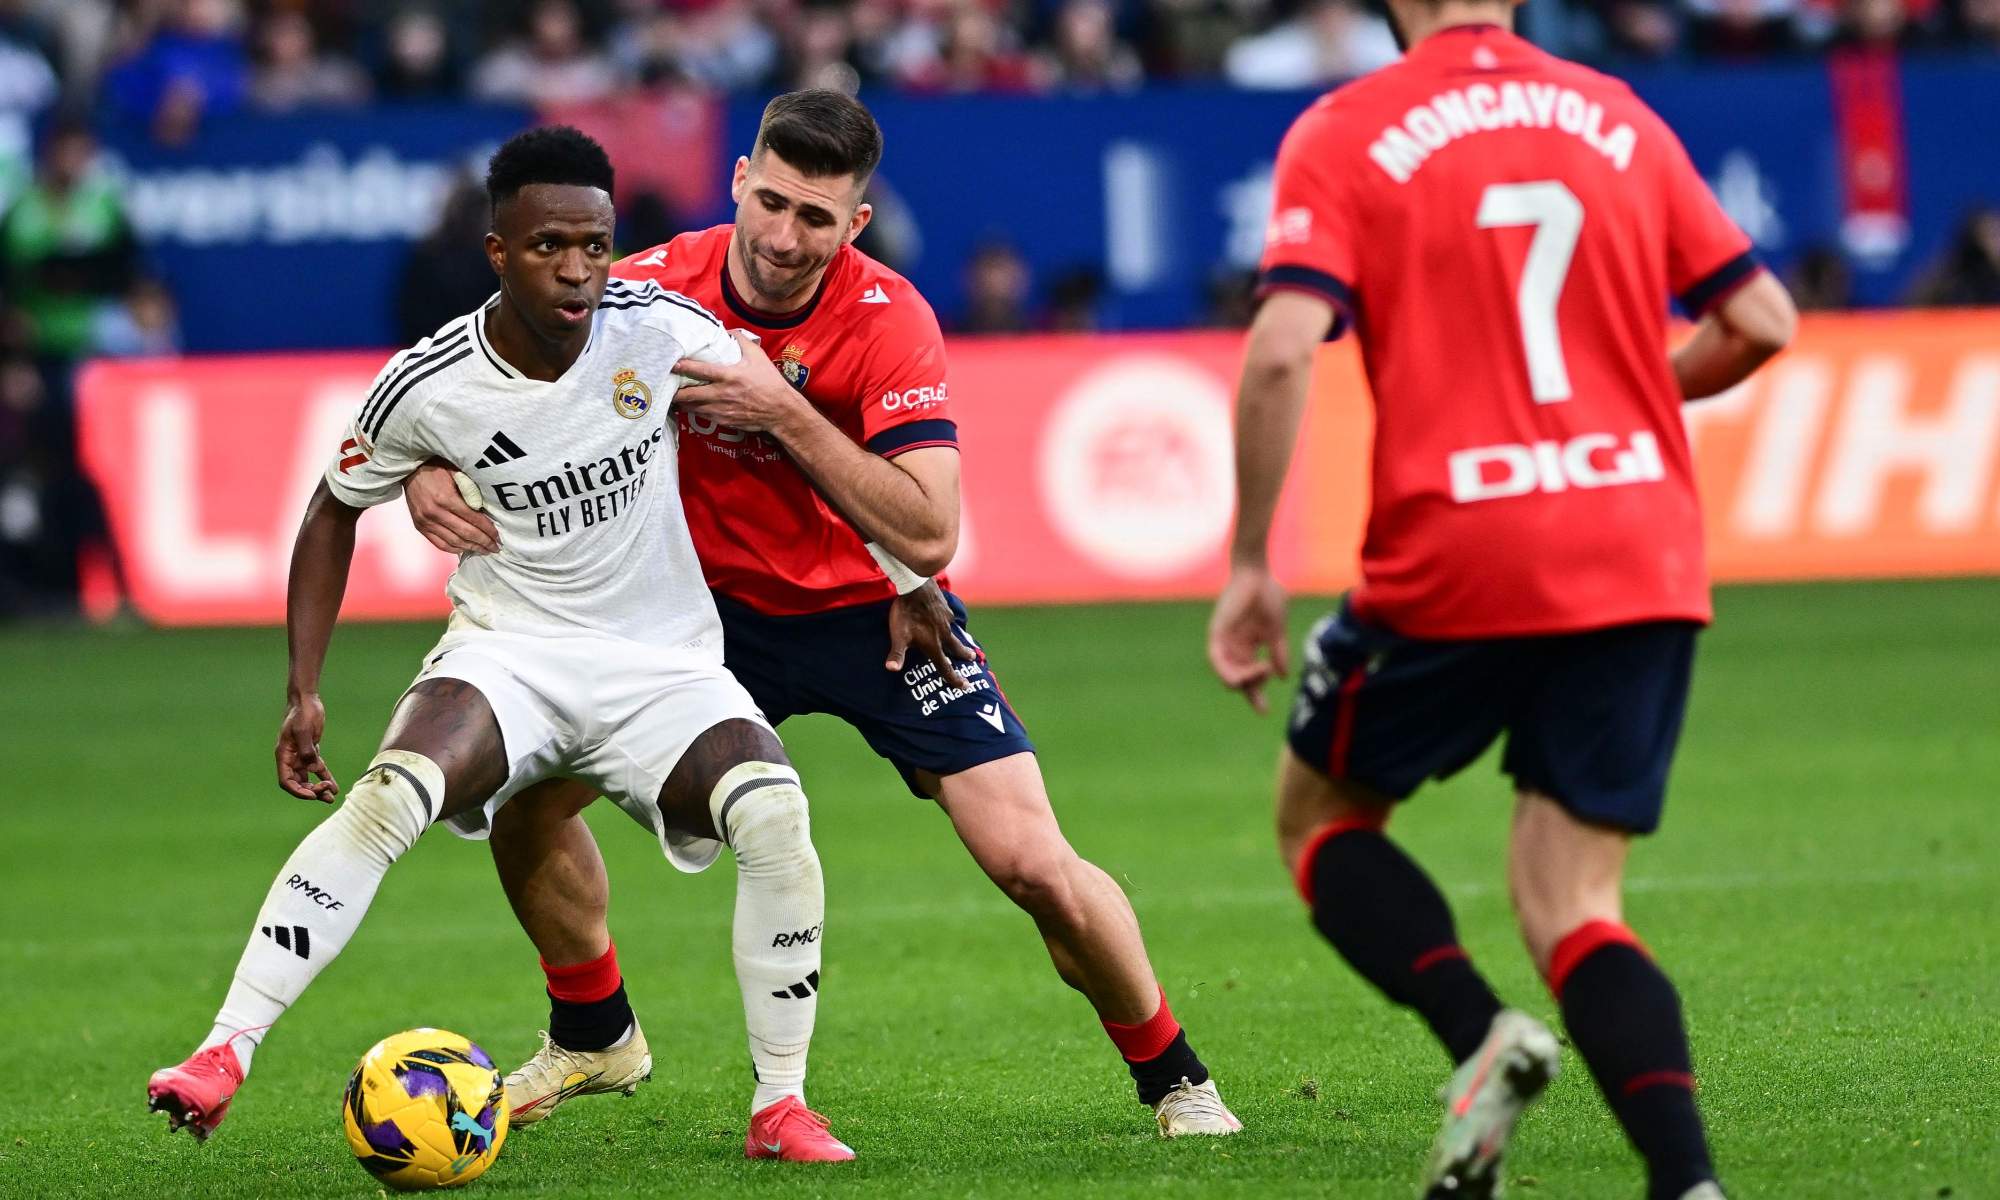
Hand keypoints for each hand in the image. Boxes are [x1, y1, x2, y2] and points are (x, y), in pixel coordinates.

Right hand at [276, 693, 337, 801]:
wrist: (307, 700)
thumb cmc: (302, 713)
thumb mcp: (304, 731)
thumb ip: (307, 750)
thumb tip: (312, 767)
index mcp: (283, 755)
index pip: (286, 781)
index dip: (298, 791)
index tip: (312, 794)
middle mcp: (290, 758)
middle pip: (298, 782)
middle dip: (311, 791)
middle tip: (326, 795)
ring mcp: (300, 755)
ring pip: (308, 778)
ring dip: (318, 788)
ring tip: (331, 798)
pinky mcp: (311, 751)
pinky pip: (317, 769)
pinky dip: (325, 777)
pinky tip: (334, 786)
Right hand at [405, 458, 497, 554]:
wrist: (411, 469)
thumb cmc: (437, 468)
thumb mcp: (457, 473)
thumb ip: (471, 491)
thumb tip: (486, 511)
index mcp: (446, 498)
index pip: (473, 519)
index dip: (487, 530)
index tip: (498, 537)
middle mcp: (434, 513)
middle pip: (465, 533)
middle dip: (483, 542)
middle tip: (495, 548)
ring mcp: (425, 521)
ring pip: (453, 542)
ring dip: (471, 548)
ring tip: (483, 550)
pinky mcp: (419, 526)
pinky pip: (439, 543)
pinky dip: (454, 549)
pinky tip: (465, 549)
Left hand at [674, 330, 808, 434]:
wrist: (779, 410)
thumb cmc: (769, 382)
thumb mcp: (758, 357)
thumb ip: (742, 341)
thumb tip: (729, 331)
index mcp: (728, 376)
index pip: (700, 371)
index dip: (683, 367)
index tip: (671, 364)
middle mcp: (721, 394)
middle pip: (689, 395)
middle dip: (675, 391)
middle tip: (665, 386)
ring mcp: (721, 410)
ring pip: (693, 407)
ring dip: (682, 402)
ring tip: (672, 396)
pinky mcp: (723, 420)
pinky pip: (703, 416)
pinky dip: (694, 410)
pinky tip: (689, 406)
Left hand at [886, 581, 975, 690]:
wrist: (916, 586)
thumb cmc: (906, 613)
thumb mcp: (899, 635)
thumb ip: (897, 653)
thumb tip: (892, 669)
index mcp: (933, 644)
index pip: (945, 666)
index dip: (954, 679)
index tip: (965, 686)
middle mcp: (944, 634)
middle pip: (957, 649)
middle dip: (964, 655)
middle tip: (973, 658)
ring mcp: (946, 620)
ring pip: (955, 632)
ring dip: (959, 639)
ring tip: (962, 640)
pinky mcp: (945, 608)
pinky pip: (950, 619)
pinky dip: (951, 623)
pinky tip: (948, 620)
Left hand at [1208, 565, 1289, 713]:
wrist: (1258, 573)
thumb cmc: (1268, 595)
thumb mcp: (1277, 630)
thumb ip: (1279, 652)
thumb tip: (1282, 676)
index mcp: (1248, 647)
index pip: (1250, 678)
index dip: (1256, 696)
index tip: (1265, 712)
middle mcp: (1234, 648)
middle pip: (1238, 681)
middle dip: (1251, 692)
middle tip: (1263, 697)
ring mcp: (1224, 642)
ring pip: (1227, 676)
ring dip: (1244, 681)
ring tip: (1261, 673)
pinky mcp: (1216, 634)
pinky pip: (1217, 660)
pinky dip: (1229, 671)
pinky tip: (1245, 674)